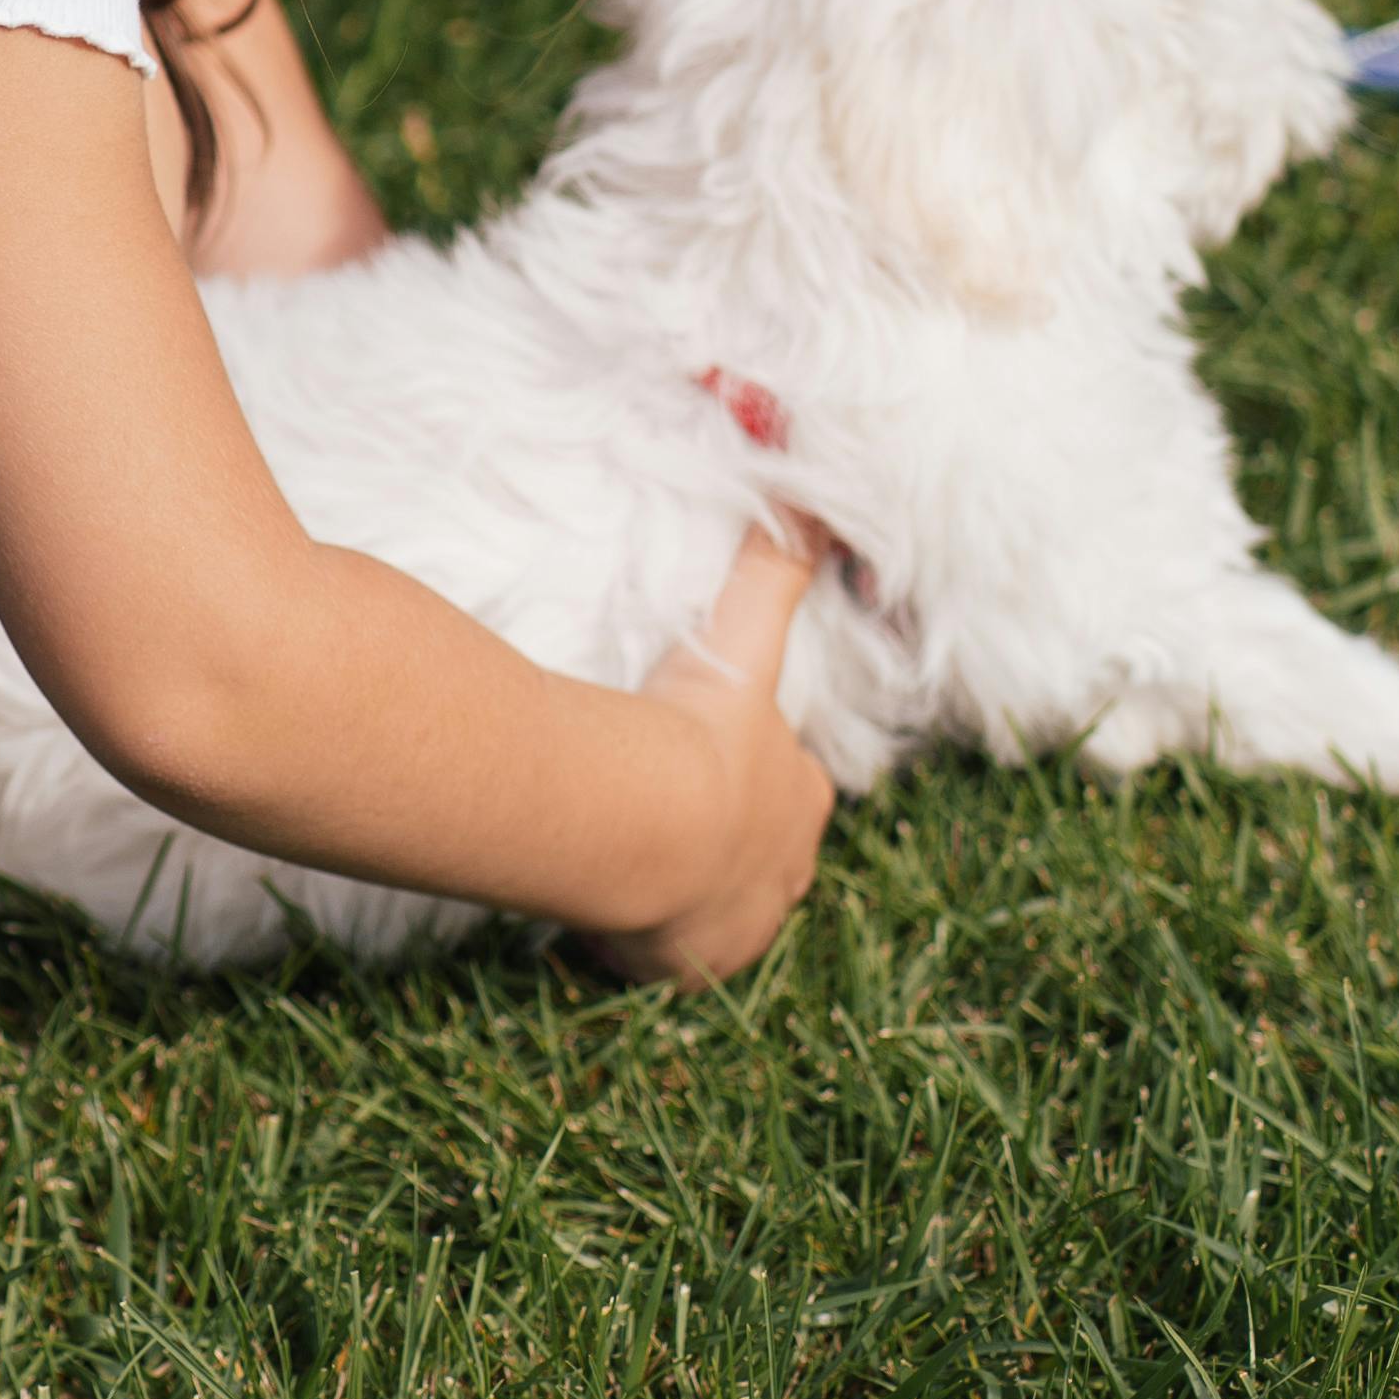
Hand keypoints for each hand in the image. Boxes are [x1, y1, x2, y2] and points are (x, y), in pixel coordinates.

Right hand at [591, 527, 835, 983]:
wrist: (651, 821)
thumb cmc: (696, 727)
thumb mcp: (741, 635)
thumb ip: (772, 554)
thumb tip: (791, 429)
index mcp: (798, 796)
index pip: (789, 786)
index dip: (753, 778)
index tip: (705, 765)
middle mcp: (784, 868)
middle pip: (761, 854)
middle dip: (723, 842)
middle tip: (660, 821)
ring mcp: (743, 926)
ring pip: (717, 910)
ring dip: (682, 896)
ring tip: (626, 871)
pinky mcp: (696, 969)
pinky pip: (669, 961)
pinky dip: (642, 946)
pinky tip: (600, 924)